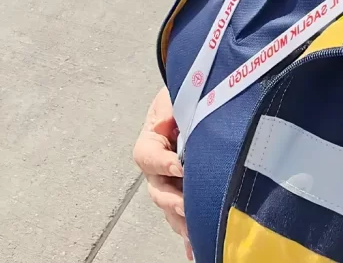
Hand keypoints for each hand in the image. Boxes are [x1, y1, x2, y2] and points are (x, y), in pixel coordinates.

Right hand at [133, 86, 192, 259]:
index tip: (180, 166)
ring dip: (181, 220)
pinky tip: (195, 250)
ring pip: (170, 208)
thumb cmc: (182, 96)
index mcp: (151, 141)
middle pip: (157, 190)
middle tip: (187, 204)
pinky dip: (188, 234)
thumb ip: (171, 106)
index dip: (161, 163)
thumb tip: (171, 122)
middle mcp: (157, 168)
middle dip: (172, 200)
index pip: (146, 156)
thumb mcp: (174, 95)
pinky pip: (183, 217)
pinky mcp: (185, 194)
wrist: (195, 100)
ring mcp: (169, 184)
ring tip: (194, 230)